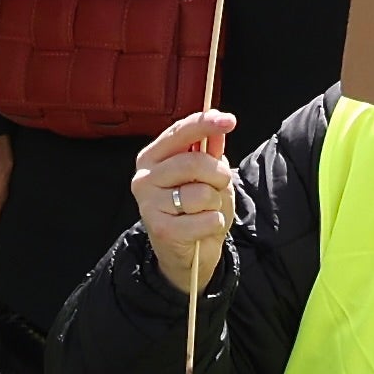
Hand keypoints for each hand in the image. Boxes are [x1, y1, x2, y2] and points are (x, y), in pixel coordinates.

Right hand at [130, 108, 235, 292]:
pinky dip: (214, 223)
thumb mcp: (208, 175)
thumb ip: (211, 151)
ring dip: (215, 203)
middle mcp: (144, 178)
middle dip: (218, 174)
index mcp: (152, 157)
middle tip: (220, 184)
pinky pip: (204, 219)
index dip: (205, 123)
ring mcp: (149, 204)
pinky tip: (204, 227)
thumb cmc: (196, 208)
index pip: (179, 132)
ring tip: (206, 210)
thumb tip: (219, 125)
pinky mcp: (160, 229)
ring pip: (200, 193)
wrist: (187, 254)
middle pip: (193, 162)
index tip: (229, 120)